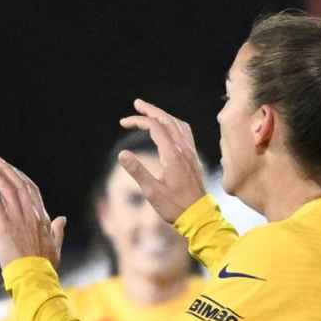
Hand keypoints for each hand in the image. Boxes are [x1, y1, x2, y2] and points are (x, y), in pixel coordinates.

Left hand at [0, 157, 66, 271]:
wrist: (34, 275)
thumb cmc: (45, 266)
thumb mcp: (56, 246)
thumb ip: (58, 231)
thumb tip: (63, 218)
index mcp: (43, 218)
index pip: (32, 191)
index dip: (22, 179)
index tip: (14, 171)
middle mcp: (31, 214)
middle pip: (19, 186)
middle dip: (8, 172)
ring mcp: (17, 219)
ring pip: (7, 191)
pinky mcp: (3, 226)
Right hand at [117, 98, 207, 222]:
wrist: (198, 216)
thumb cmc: (174, 206)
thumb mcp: (151, 192)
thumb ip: (137, 171)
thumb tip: (122, 153)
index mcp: (172, 155)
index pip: (155, 127)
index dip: (139, 121)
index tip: (123, 122)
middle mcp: (183, 150)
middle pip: (167, 120)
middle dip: (151, 110)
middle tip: (136, 104)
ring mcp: (190, 153)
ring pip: (177, 124)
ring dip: (163, 115)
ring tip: (150, 112)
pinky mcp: (193, 158)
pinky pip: (185, 132)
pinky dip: (174, 124)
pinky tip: (170, 127)